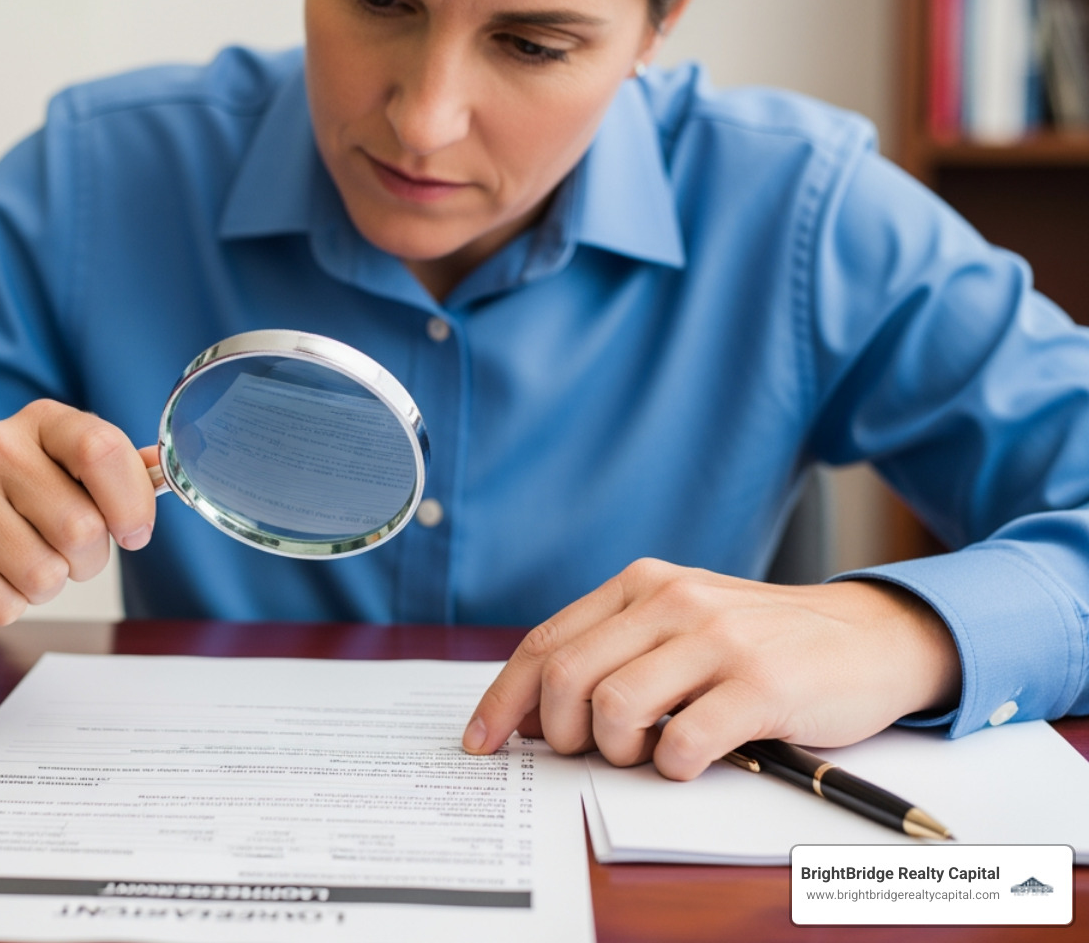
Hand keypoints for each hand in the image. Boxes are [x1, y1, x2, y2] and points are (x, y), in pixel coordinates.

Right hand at [0, 400, 157, 628]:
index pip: (101, 451)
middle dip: (88, 559)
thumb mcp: (73, 473)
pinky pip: (1, 605)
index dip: (131, 505)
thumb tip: (172, 467)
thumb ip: (123, 471)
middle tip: (66, 552)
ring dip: (46, 586)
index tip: (133, 534)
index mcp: (43, 421)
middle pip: (80, 528)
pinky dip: (8, 606)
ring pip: (42, 574)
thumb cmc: (23, 505)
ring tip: (25, 563)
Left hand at [461, 559, 960, 778]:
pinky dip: (672, 767)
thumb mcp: (680, 623)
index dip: (503, 698)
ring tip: (645, 755)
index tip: (483, 740)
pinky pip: (683, 741)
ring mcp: (717, 639)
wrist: (869, 636)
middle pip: (566, 678)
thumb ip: (614, 651)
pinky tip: (688, 762)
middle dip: (559, 732)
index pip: (545, 643)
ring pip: (615, 708)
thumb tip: (535, 712)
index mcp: (640, 583)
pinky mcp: (761, 683)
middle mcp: (671, 600)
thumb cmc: (762, 641)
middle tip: (587, 753)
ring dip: (616, 751)